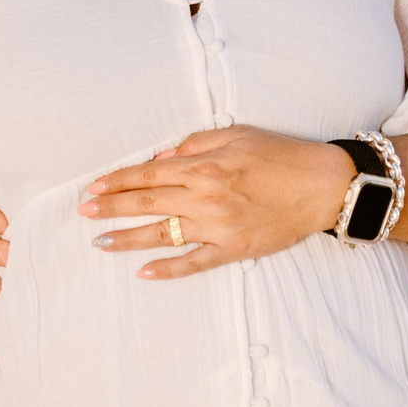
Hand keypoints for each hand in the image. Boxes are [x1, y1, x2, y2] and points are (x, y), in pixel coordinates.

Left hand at [79, 127, 354, 280]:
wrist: (324, 185)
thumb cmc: (282, 154)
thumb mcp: (239, 134)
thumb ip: (197, 144)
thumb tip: (163, 157)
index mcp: (206, 165)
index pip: (151, 173)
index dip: (119, 181)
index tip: (94, 188)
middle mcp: (206, 197)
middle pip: (149, 202)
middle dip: (112, 208)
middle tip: (84, 215)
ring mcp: (219, 226)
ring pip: (163, 234)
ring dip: (128, 238)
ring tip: (100, 242)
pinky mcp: (233, 249)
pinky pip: (194, 263)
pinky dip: (168, 269)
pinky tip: (143, 272)